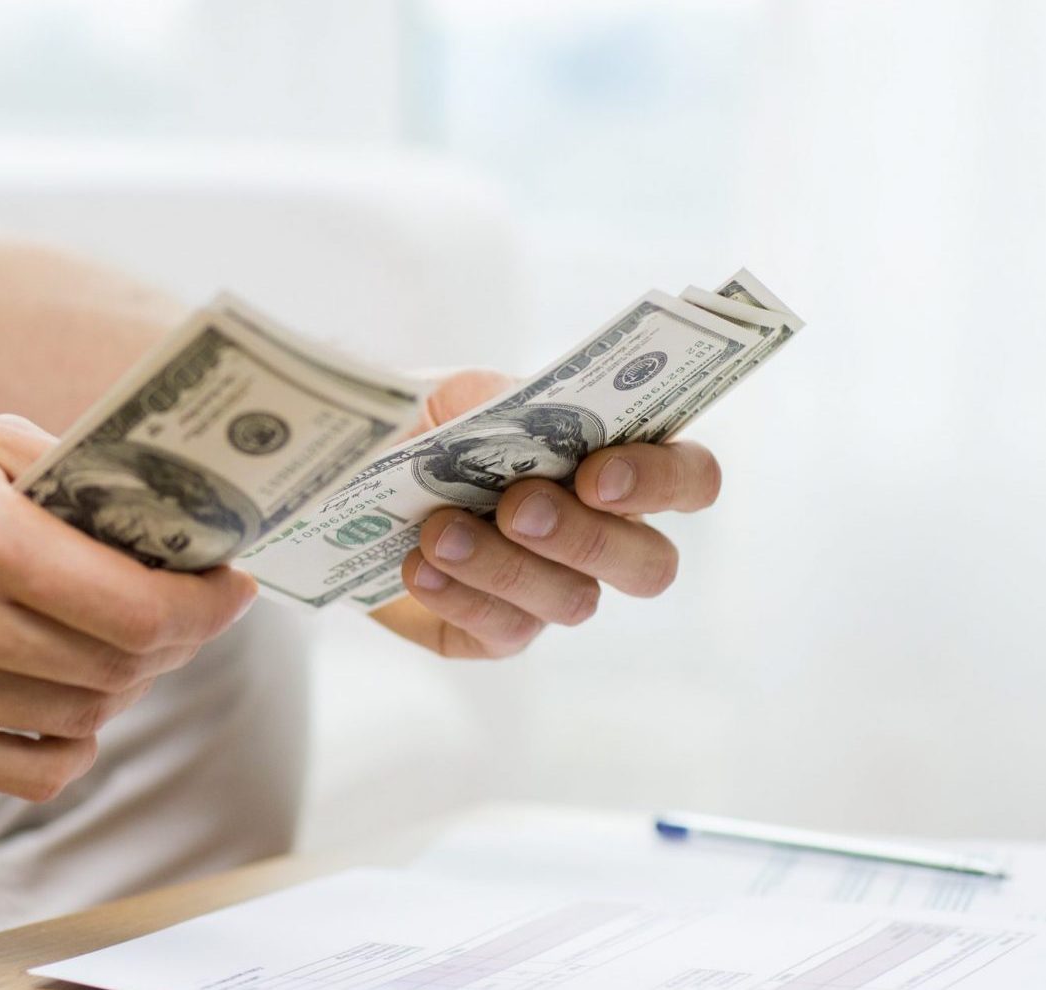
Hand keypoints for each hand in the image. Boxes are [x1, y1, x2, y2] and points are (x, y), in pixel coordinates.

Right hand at [0, 415, 257, 799]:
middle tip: (192, 608)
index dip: (208, 606)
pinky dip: (76, 740)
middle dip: (181, 636)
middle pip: (124, 665)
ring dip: (130, 681)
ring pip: (89, 715)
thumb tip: (173, 526)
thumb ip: (76, 482)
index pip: (138, 606)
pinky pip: (36, 770)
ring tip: (124, 640)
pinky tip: (71, 696)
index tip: (233, 588)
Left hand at [370, 370, 721, 657]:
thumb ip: (510, 401)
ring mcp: (556, 593)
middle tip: (518, 507)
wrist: (356, 480)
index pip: (689, 479)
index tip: (597, 474)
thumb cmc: (428, 429)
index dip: (662, 481)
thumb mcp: (466, 394)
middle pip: (650, 565)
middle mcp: (604, 536)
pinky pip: (504, 630)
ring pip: (574, 602)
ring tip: (439, 532)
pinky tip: (419, 567)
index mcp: (617, 463)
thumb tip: (525, 417)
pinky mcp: (499, 634)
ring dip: (506, 565)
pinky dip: (460, 596)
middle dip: (587, 537)